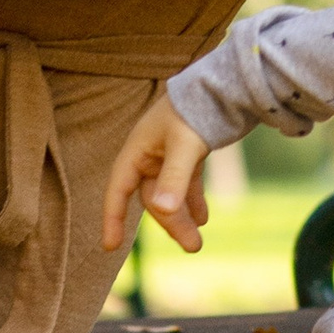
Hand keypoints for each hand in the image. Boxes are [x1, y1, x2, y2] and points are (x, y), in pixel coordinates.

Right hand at [102, 98, 214, 253]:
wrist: (222, 86)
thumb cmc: (196, 110)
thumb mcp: (185, 144)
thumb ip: (175, 178)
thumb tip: (163, 211)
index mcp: (136, 150)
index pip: (118, 190)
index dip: (113, 218)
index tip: (111, 246)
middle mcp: (148, 154)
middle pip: (151, 198)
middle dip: (170, 224)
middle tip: (193, 246)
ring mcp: (167, 155)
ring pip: (169, 195)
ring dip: (182, 217)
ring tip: (197, 241)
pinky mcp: (187, 154)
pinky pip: (185, 185)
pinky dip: (193, 200)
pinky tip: (203, 217)